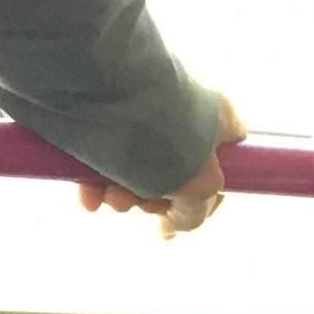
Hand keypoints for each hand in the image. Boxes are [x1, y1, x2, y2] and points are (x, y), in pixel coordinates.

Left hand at [79, 92, 241, 237]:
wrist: (104, 84)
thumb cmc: (164, 132)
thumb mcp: (199, 185)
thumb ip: (195, 213)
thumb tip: (169, 229)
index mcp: (216, 119)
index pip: (225, 161)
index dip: (207, 193)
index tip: (186, 207)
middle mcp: (179, 112)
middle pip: (172, 173)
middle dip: (151, 199)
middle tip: (140, 203)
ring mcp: (139, 111)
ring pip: (132, 168)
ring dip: (120, 195)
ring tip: (110, 195)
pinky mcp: (99, 112)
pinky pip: (100, 154)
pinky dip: (93, 180)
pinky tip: (88, 194)